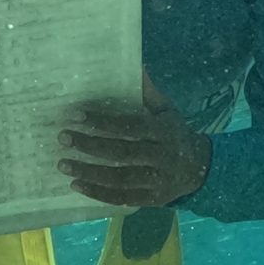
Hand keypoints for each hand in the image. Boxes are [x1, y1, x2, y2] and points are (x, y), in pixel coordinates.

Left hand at [61, 75, 209, 208]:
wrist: (200, 168)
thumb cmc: (175, 134)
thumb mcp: (167, 111)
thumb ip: (149, 92)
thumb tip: (135, 65)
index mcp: (163, 131)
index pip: (129, 126)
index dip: (102, 122)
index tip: (75, 115)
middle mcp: (161, 156)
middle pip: (122, 152)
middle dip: (90, 145)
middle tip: (63, 138)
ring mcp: (158, 180)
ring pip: (120, 178)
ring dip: (90, 172)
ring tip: (63, 164)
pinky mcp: (152, 199)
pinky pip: (123, 198)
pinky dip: (99, 194)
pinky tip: (77, 185)